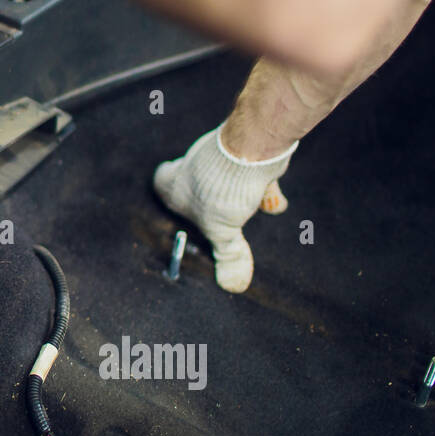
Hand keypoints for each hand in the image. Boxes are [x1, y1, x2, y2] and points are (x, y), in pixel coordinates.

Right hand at [152, 126, 297, 292]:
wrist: (251, 150)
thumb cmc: (223, 187)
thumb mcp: (223, 233)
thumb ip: (228, 256)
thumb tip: (232, 284)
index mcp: (173, 186)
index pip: (160, 183)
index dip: (167, 192)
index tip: (177, 206)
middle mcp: (190, 169)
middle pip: (193, 182)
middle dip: (209, 200)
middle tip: (220, 218)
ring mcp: (215, 158)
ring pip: (223, 176)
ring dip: (239, 194)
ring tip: (253, 212)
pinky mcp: (240, 152)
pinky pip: (249, 171)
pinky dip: (262, 186)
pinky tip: (274, 201)